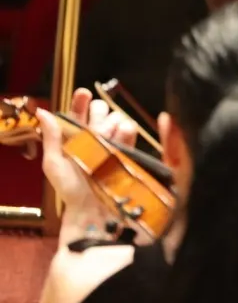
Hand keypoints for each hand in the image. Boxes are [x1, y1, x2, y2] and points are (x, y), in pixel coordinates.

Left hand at [41, 89, 139, 222]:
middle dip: (99, 111)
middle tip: (94, 127)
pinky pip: (130, 128)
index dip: (81, 100)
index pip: (78, 110)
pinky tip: (121, 136)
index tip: (83, 94)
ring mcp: (113, 140)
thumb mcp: (54, 163)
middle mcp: (94, 134)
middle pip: (101, 108)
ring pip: (117, 116)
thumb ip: (51, 137)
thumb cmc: (69, 187)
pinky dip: (126, 130)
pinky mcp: (128, 147)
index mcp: (74, 135)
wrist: (92, 207)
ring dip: (111, 124)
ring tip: (105, 139)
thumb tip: (42, 112)